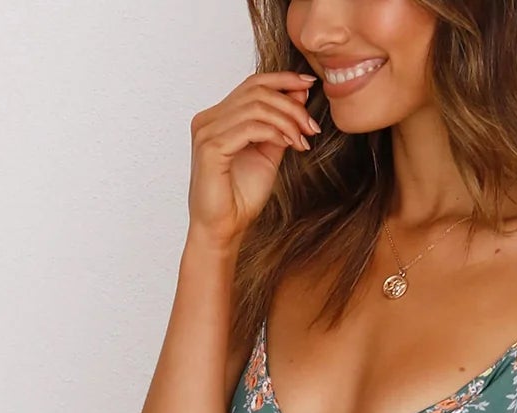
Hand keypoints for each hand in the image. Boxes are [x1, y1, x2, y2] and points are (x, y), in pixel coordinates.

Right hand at [188, 69, 319, 250]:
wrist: (224, 230)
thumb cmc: (241, 197)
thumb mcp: (268, 153)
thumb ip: (280, 124)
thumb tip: (300, 92)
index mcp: (218, 117)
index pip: (252, 83)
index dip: (283, 79)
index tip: (310, 84)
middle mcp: (208, 120)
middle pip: (257, 91)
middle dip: (291, 105)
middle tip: (311, 126)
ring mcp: (206, 132)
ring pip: (256, 107)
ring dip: (287, 120)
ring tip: (302, 139)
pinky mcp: (210, 148)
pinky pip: (250, 127)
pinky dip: (275, 132)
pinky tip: (288, 144)